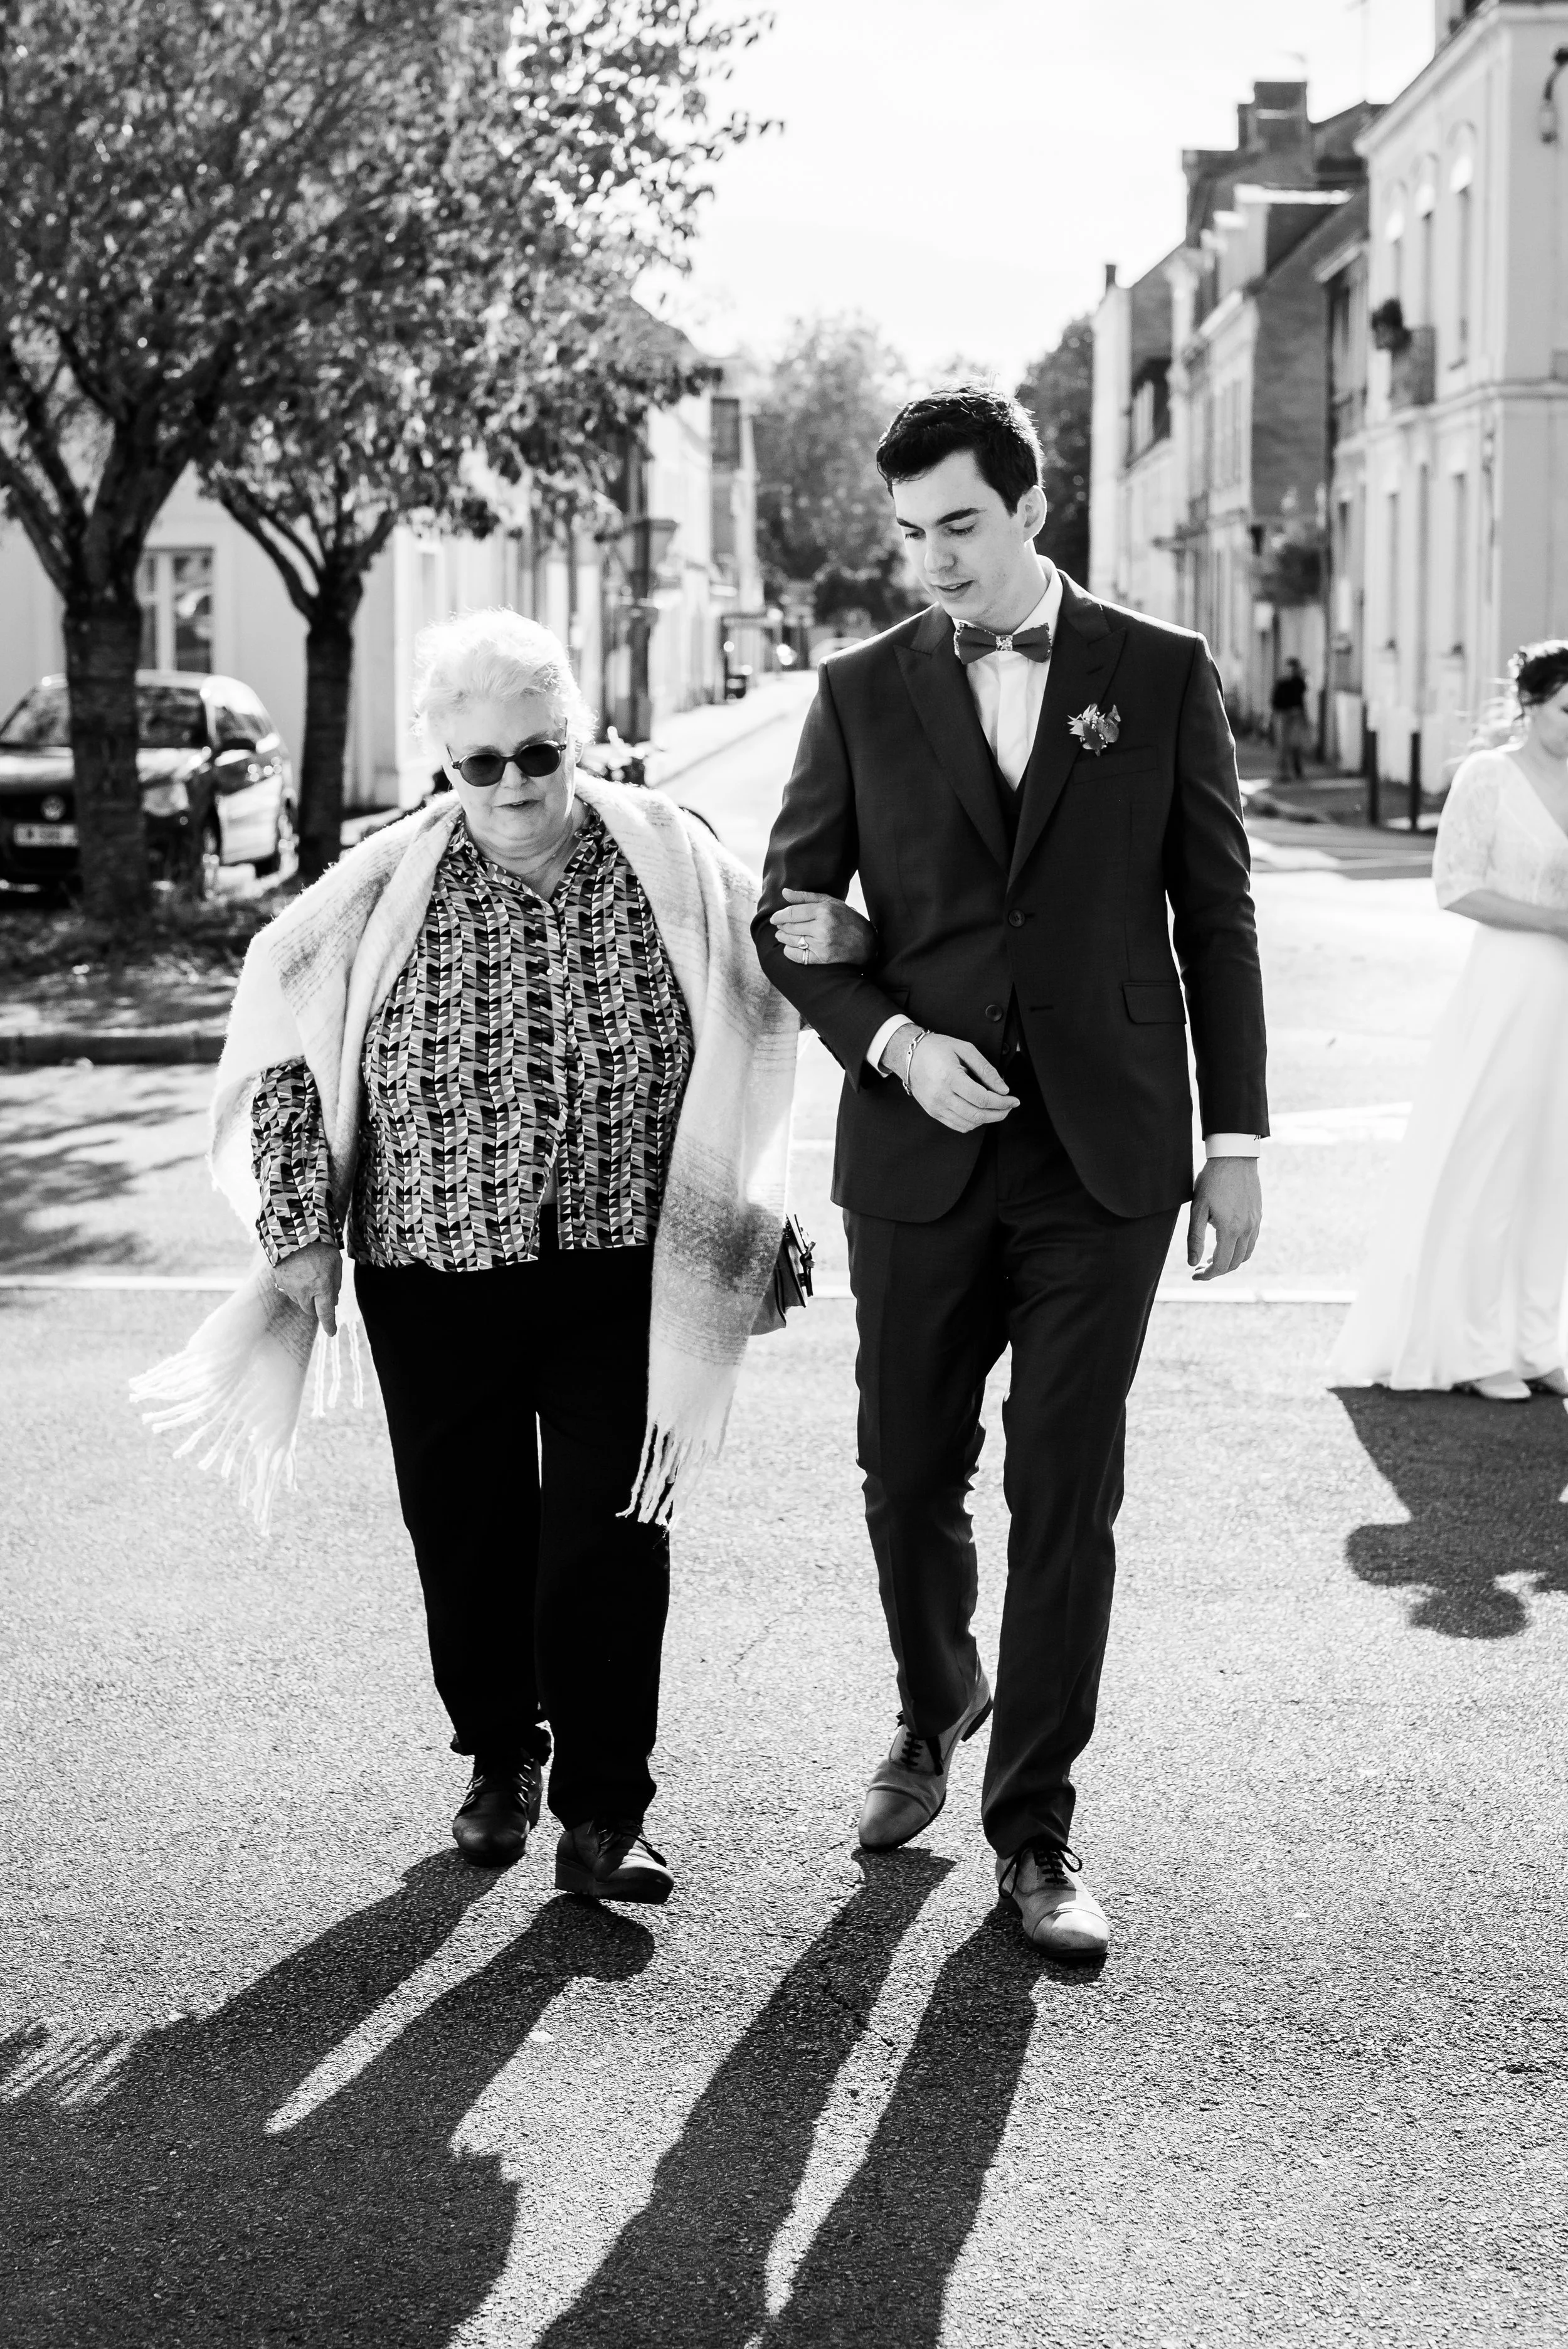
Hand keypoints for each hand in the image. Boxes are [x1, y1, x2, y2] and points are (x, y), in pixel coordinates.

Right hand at [271, 1238, 342, 1334]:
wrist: (294, 1232)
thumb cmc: (320, 1247)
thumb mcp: (336, 1264)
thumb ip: (336, 1285)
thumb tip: (334, 1302)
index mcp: (322, 1286)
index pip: (326, 1313)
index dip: (329, 1325)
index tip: (331, 1332)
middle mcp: (305, 1290)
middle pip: (311, 1311)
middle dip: (317, 1309)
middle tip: (321, 1298)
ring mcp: (290, 1287)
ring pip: (300, 1302)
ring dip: (306, 1298)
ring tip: (310, 1278)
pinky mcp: (280, 1281)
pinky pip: (289, 1292)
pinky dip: (296, 1289)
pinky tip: (300, 1276)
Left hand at [771, 888, 877, 966]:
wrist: (867, 944)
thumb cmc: (848, 919)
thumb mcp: (830, 902)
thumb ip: (806, 897)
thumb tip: (784, 892)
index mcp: (824, 911)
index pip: (793, 913)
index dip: (779, 916)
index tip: (775, 918)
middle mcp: (822, 927)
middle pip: (790, 927)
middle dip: (781, 926)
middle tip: (780, 926)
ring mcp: (822, 944)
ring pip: (791, 941)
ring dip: (783, 938)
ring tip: (782, 935)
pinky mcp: (822, 958)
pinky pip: (797, 955)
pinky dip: (789, 951)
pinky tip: (790, 947)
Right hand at [886, 1026, 1018, 1132]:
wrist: (909, 1055)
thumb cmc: (937, 1049)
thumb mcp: (965, 1049)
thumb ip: (986, 1069)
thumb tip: (1003, 1088)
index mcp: (950, 1078)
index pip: (982, 1099)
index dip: (1002, 1102)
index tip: (1013, 1100)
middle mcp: (941, 1096)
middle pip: (977, 1115)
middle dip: (999, 1114)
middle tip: (1009, 1107)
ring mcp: (936, 1106)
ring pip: (968, 1124)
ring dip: (987, 1120)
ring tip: (997, 1110)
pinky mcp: (933, 1112)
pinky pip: (957, 1126)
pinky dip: (973, 1123)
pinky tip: (980, 1113)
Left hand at [1186, 1157, 1261, 1281]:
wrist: (1234, 1157)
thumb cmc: (1212, 1180)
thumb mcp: (1197, 1208)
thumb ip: (1195, 1238)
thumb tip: (1192, 1263)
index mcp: (1230, 1229)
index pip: (1221, 1264)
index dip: (1207, 1274)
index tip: (1194, 1274)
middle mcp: (1247, 1229)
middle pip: (1234, 1263)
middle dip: (1216, 1271)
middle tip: (1199, 1268)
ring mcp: (1255, 1223)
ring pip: (1246, 1255)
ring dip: (1229, 1262)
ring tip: (1211, 1259)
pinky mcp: (1258, 1216)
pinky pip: (1252, 1242)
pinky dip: (1240, 1251)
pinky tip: (1225, 1244)